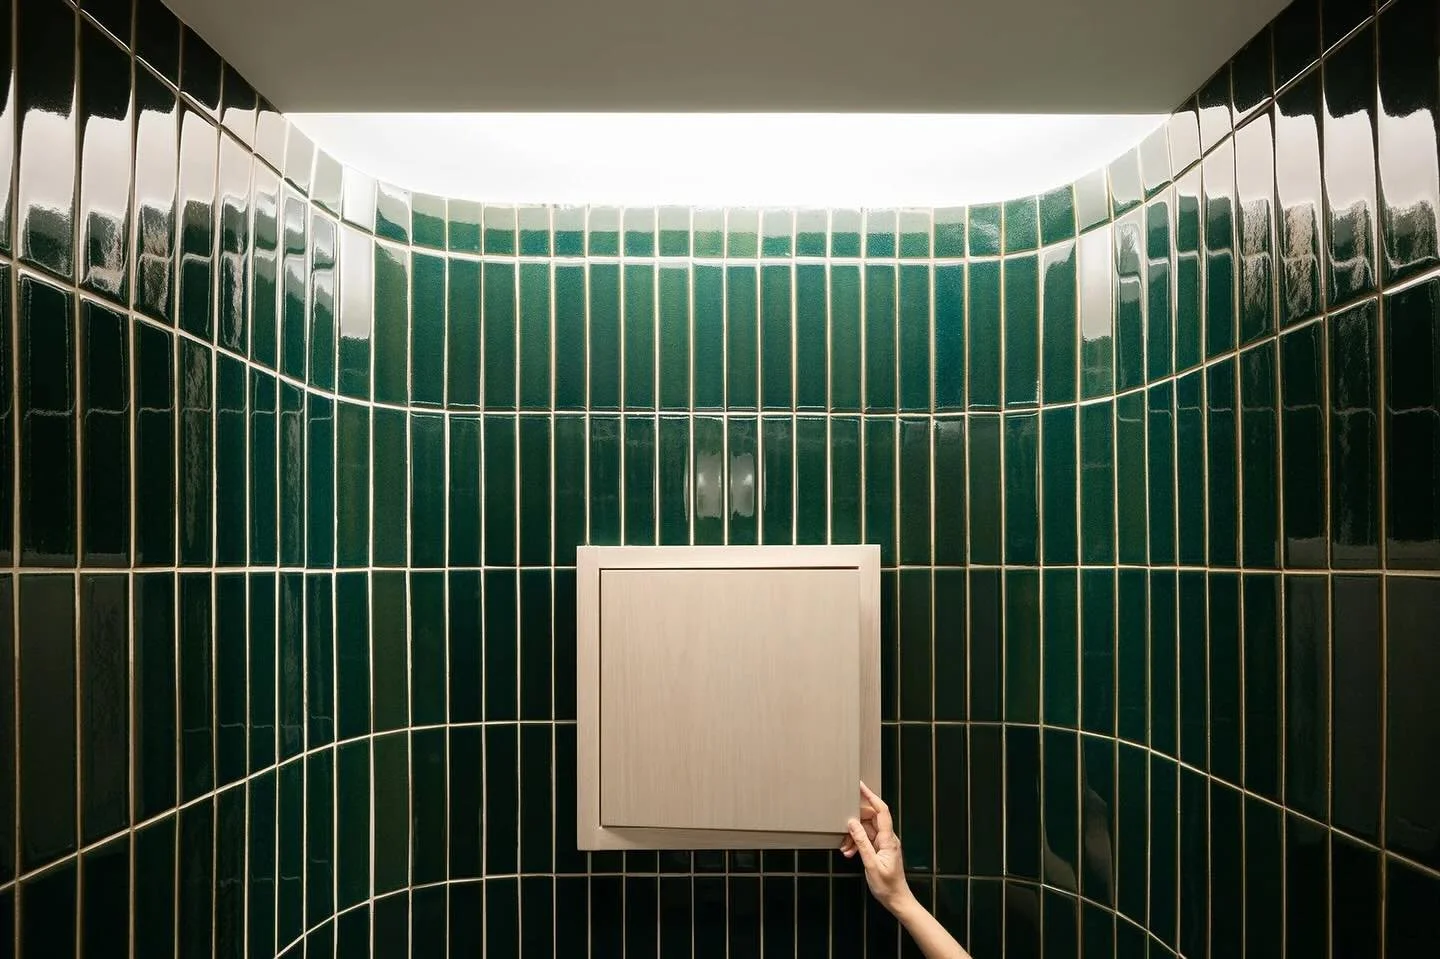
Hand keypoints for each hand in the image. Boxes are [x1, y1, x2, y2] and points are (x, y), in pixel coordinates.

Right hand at [839, 781, 912, 913]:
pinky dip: (856, 844)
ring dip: (854, 836)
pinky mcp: (880, 850)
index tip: (860, 786)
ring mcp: (884, 844)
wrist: (896, 899)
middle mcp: (888, 838)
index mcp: (889, 839)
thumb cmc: (887, 885)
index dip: (871, 796)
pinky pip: (866, 840)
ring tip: (844, 848)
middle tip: (842, 827)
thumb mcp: (871, 864)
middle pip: (871, 818)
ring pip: (866, 830)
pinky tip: (849, 852)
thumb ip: (861, 842)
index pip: (881, 811)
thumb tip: (852, 823)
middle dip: (855, 822)